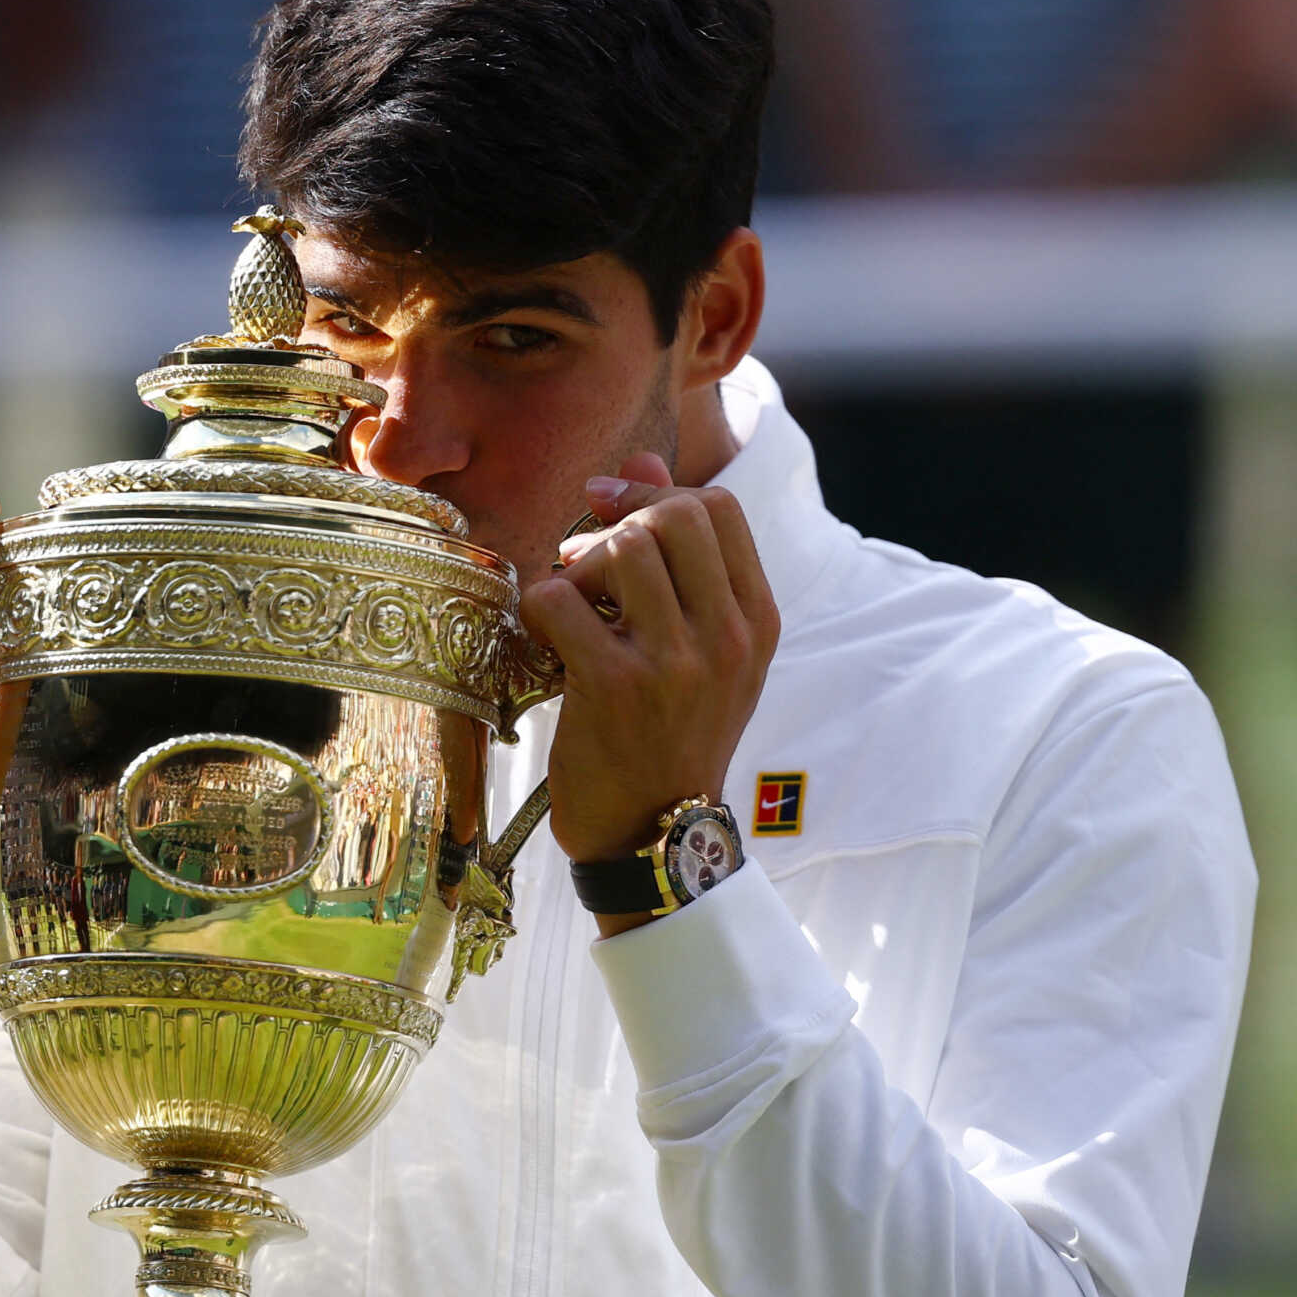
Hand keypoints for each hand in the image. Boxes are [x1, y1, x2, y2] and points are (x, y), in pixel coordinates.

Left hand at [519, 453, 778, 874]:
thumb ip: (680, 556)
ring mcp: (674, 664)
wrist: (652, 836)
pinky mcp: (613, 688)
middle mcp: (727, 638)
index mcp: (757, 622)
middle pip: (672, 514)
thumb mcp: (702, 650)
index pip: (718, 507)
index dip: (656, 491)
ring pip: (619, 547)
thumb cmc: (670, 734)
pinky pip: (560, 600)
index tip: (613, 511)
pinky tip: (546, 640)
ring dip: (577, 565)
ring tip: (572, 604)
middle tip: (585, 557)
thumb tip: (641, 460)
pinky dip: (540, 607)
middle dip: (617, 521)